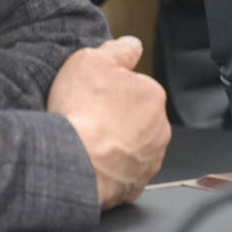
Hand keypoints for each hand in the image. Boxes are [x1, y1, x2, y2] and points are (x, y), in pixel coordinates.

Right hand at [47, 36, 169, 208]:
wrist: (71, 163)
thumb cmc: (81, 113)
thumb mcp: (91, 61)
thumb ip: (117, 50)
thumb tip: (132, 45)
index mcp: (153, 95)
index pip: (135, 88)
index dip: (109, 92)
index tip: (91, 99)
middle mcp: (160, 128)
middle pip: (135, 119)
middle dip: (115, 120)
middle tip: (87, 122)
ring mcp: (149, 160)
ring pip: (133, 148)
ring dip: (115, 147)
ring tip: (86, 146)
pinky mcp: (136, 187)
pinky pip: (124, 176)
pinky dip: (110, 173)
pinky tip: (91, 167)